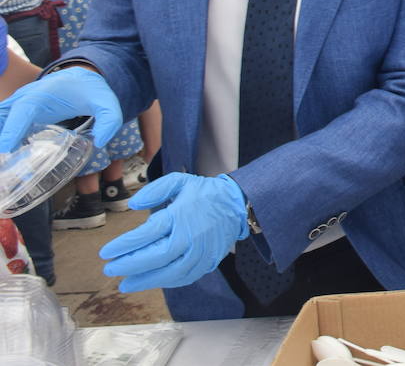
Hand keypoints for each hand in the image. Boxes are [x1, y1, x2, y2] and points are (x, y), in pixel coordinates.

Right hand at [0, 68, 123, 151]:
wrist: (78, 77)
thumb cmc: (88, 90)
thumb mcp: (105, 102)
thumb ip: (109, 119)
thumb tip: (100, 141)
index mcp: (43, 94)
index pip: (24, 110)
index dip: (12, 128)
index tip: (5, 147)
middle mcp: (24, 98)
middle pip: (3, 117)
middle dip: (1, 135)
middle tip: (5, 163)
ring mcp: (16, 105)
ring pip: (0, 120)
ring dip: (1, 138)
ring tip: (6, 165)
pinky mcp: (15, 114)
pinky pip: (2, 125)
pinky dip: (3, 138)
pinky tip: (7, 158)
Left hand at [100, 173, 249, 292]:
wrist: (236, 204)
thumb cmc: (205, 193)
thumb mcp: (179, 182)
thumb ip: (154, 190)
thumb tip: (133, 205)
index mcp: (181, 216)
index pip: (148, 234)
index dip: (125, 245)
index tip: (106, 252)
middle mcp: (191, 237)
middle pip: (156, 257)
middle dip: (130, 265)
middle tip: (110, 269)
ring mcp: (200, 253)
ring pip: (170, 273)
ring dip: (145, 280)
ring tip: (125, 284)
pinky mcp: (207, 263)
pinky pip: (184, 278)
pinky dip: (165, 282)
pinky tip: (151, 281)